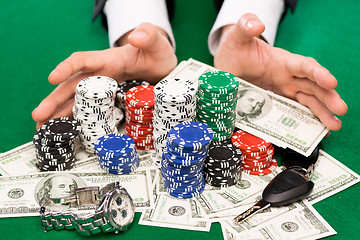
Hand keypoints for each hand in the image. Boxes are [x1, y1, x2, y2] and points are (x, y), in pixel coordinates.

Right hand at [32, 23, 176, 128]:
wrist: (164, 68)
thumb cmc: (156, 52)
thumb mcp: (156, 42)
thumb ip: (148, 35)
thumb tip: (136, 37)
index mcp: (108, 59)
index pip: (83, 61)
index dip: (67, 68)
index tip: (52, 78)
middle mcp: (101, 76)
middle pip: (72, 87)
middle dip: (54, 101)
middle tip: (38, 116)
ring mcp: (104, 91)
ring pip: (77, 102)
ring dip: (60, 115)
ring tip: (44, 130)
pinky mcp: (111, 102)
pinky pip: (90, 112)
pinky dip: (78, 122)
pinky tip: (67, 132)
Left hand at [214, 13, 346, 130]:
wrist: (226, 65)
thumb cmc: (235, 48)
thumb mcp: (237, 36)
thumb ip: (246, 26)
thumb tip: (257, 25)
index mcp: (282, 61)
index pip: (304, 66)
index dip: (318, 74)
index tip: (331, 82)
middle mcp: (287, 77)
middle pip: (312, 86)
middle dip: (327, 97)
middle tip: (341, 109)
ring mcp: (283, 91)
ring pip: (307, 101)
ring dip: (322, 113)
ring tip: (334, 125)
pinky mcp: (276, 102)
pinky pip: (293, 112)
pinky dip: (305, 120)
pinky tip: (317, 131)